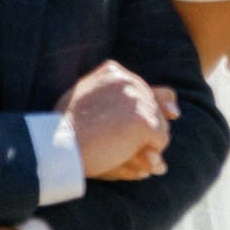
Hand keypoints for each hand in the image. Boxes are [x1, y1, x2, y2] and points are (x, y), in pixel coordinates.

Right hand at [57, 61, 175, 179]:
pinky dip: (153, 151)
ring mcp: (137, 100)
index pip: (147, 86)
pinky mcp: (142, 121)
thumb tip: (154, 103)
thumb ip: (112, 95)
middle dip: (152, 128)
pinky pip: (161, 139)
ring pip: (162, 123)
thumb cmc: (66, 129)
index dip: (160, 102)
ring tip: (139, 155)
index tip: (171, 114)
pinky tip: (138, 157)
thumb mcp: (85, 100)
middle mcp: (128, 81)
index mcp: (112, 72)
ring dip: (152, 142)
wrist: (57, 144)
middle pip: (156, 106)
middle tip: (150, 148)